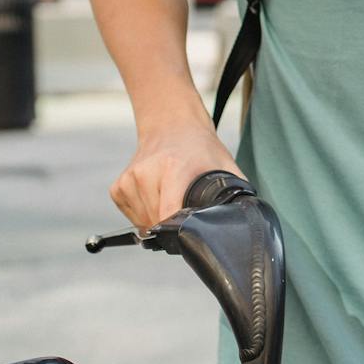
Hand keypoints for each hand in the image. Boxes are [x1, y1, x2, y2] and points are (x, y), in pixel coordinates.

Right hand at [110, 120, 242, 228]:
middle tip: (186, 207)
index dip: (180, 233)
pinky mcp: (118, 187)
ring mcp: (129, 180)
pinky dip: (145, 214)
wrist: (171, 125)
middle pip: (158, 224)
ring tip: (171, 196)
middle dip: (174, 226)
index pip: (168, 215)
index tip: (191, 237)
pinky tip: (156, 195)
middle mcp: (146, 173)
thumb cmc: (201, 150)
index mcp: (174, 168)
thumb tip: (245, 224)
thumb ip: (236, 196)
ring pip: (144, 223)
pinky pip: (132, 216)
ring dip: (159, 220)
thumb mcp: (225, 167)